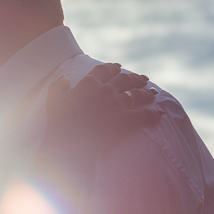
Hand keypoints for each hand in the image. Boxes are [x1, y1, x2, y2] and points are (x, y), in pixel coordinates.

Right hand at [41, 63, 159, 163]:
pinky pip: (146, 114)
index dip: (113, 67)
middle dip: (135, 78)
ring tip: (152, 92)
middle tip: (143, 79)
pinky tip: (160, 113)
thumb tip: (65, 78)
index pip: (104, 70)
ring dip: (146, 92)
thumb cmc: (57, 126)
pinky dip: (154, 113)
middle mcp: (105, 90)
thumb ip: (58, 87)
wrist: (66, 146)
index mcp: (88, 83)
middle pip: (125, 79)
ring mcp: (117, 105)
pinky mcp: (126, 121)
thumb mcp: (53, 102)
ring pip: (137, 93)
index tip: (118, 67)